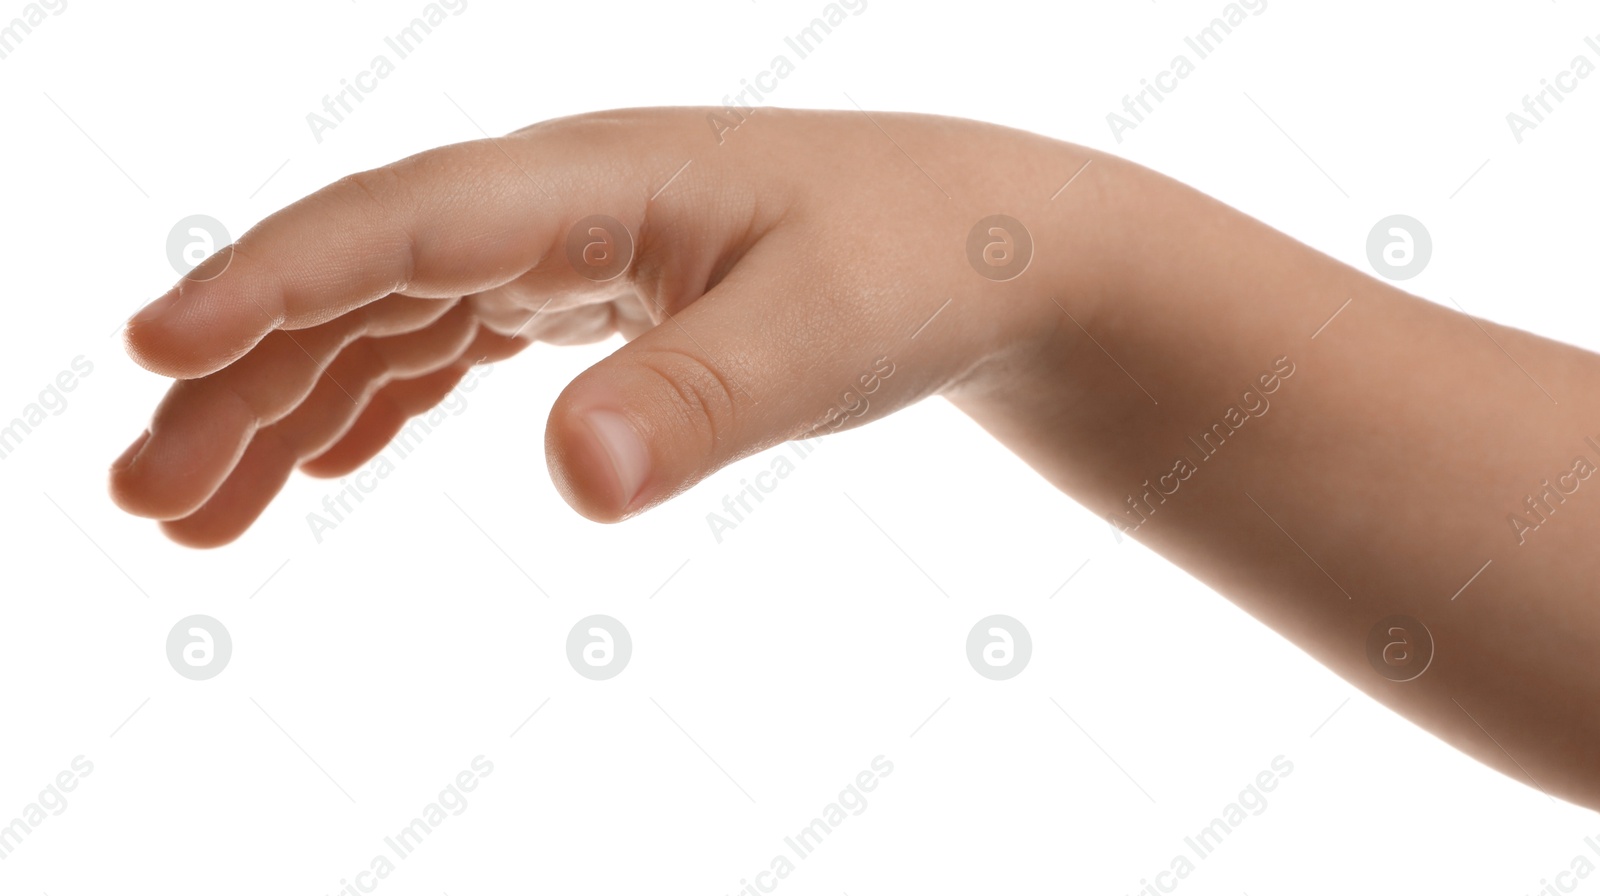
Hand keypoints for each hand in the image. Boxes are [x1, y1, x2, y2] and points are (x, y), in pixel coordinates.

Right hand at [109, 107, 1113, 545]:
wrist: (987, 248)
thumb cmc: (916, 265)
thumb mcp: (824, 334)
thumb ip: (704, 399)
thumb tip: (576, 480)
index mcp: (598, 182)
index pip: (406, 221)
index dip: (275, 280)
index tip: (158, 351)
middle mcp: (560, 200)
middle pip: (361, 278)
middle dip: (243, 380)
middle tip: (146, 499)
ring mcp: (571, 245)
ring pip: (388, 315)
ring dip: (287, 405)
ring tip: (194, 511)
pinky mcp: (593, 292)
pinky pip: (451, 340)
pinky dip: (377, 400)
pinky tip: (328, 460)